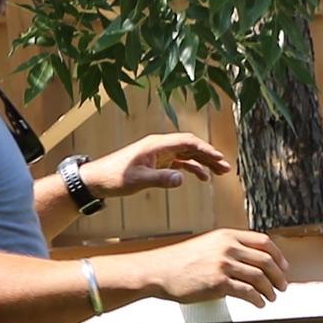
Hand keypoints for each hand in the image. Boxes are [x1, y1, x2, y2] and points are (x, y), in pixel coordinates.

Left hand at [81, 132, 233, 197]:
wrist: (97, 179)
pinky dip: (192, 168)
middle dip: (210, 155)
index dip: (206, 149)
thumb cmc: (114, 177)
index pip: (188, 142)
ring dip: (204, 162)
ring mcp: (159, 153)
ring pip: (187, 154)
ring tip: (220, 173)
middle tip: (226, 168)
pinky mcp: (156, 162)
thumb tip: (183, 179)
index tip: (220, 159)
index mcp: (157, 144)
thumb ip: (161, 179)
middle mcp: (160, 146)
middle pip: (191, 146)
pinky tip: (202, 177)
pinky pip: (180, 162)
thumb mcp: (138, 180)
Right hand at [128, 228, 285, 306]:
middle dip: (278, 275)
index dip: (278, 256)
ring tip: (271, 297)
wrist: (159, 271)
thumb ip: (229, 248)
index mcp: (227, 236)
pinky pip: (248, 292)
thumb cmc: (181, 261)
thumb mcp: (208, 245)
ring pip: (259, 277)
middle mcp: (228, 247)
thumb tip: (253, 262)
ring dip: (270, 290)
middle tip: (282, 286)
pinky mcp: (218, 283)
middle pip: (266, 260)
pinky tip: (259, 303)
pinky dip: (258, 299)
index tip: (284, 267)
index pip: (264, 241)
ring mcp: (224, 265)